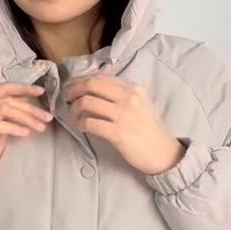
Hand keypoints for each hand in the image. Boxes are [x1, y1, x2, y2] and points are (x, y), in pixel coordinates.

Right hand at [0, 83, 51, 199]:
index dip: (22, 88)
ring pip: (2, 110)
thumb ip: (10, 115)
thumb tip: (30, 103)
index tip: (41, 92)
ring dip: (25, 117)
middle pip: (5, 100)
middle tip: (47, 117)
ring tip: (40, 126)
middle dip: (29, 108)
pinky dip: (13, 127)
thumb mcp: (1, 129)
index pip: (2, 89)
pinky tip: (25, 133)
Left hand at [64, 73, 184, 175]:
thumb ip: (121, 94)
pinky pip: (90, 123)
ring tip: (73, 115)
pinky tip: (81, 127)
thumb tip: (94, 87)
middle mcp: (128, 98)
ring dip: (74, 108)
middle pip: (91, 84)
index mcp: (133, 88)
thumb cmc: (149, 129)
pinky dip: (81, 124)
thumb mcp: (140, 103)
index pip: (100, 77)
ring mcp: (123, 115)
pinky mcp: (118, 133)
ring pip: (87, 102)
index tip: (71, 86)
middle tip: (66, 98)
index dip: (80, 80)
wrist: (165, 153)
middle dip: (72, 89)